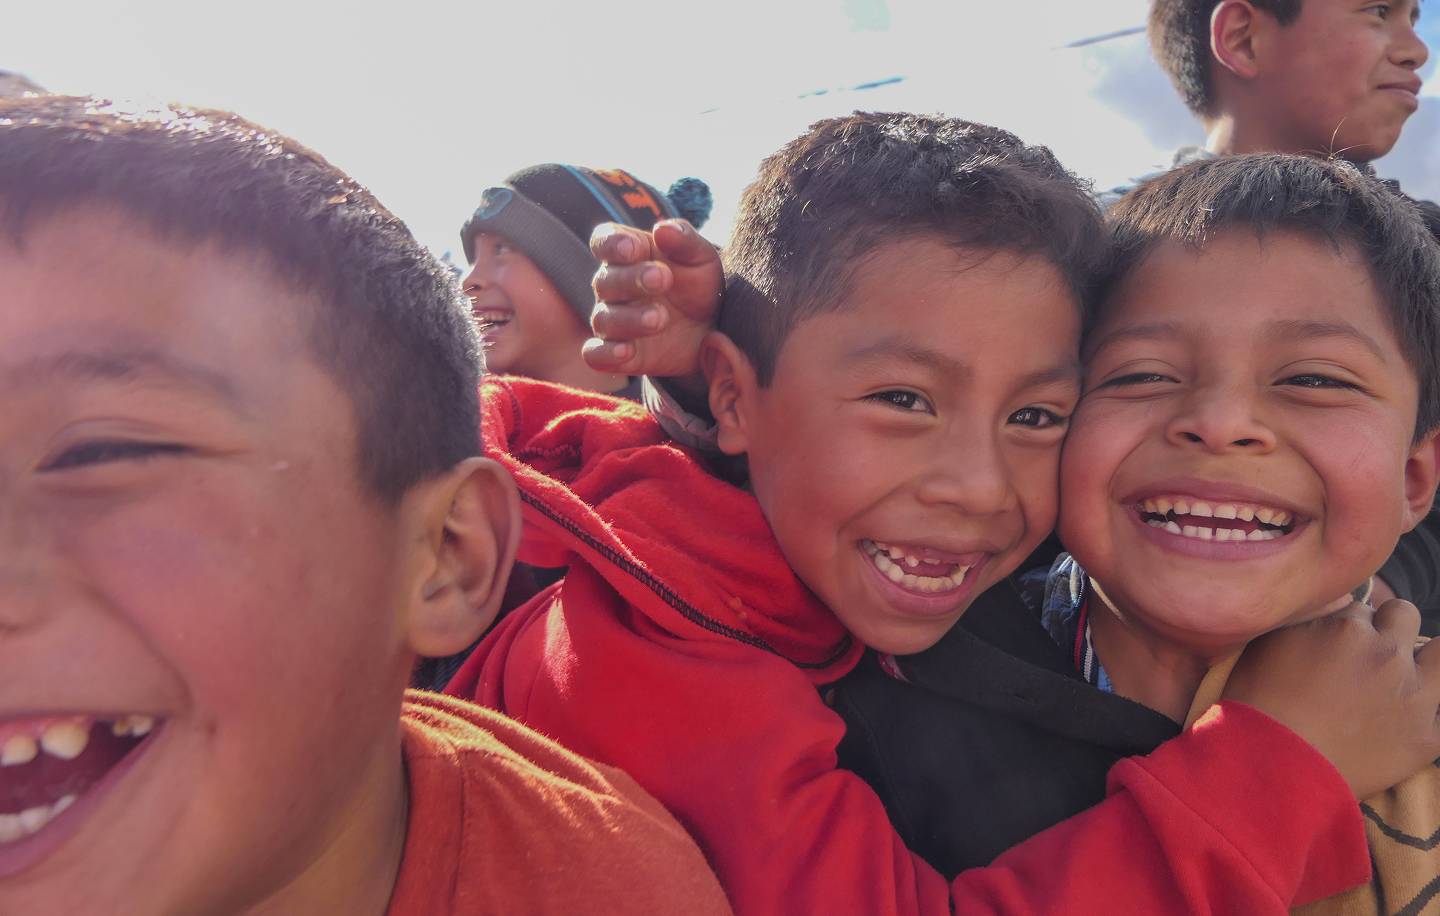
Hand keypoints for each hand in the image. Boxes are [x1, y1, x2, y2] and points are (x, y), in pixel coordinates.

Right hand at [585, 219, 722, 387]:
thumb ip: (684, 241)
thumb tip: (662, 228)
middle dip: (631, 280)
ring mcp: (614, 322)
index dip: (611, 244)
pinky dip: (607, 354)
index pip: (604, 242)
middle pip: (605, 281)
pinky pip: (596, 355)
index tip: (633, 249)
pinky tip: (627, 351)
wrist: (714, 330)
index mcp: (628, 255)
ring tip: (660, 318)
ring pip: (603, 320)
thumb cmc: (701, 286)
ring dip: (629, 319)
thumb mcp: (702, 259)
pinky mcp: (617, 354)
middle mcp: (613, 287)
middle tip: (662, 279)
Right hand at [1223, 599, 1439, 799]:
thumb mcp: (1269, 644)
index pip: (1361, 607)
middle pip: (1404, 616)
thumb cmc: (1259, 706)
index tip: (1335, 645)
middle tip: (1368, 655)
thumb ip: (1307, 619)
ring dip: (1426, 659)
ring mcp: (1414, 696)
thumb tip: (1327, 610)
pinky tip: (1414, 717)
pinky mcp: (1427, 739)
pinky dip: (1434, 712)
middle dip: (1387, 629)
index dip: (1348, 625)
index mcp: (1348, 628)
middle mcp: (1388, 655)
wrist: (1275, 767)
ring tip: (1405, 677)